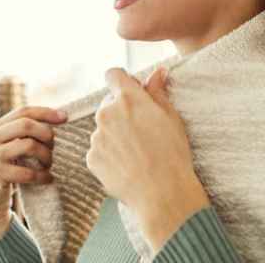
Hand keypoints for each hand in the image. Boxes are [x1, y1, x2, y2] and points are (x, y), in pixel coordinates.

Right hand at [0, 105, 66, 240]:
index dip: (46, 112)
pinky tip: (47, 178)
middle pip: (26, 125)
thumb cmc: (4, 170)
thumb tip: (57, 117)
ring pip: (29, 145)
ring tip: (48, 164)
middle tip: (53, 147)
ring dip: (46, 156)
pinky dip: (42, 176)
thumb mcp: (8, 147)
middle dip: (46, 134)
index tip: (65, 117)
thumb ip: (23, 133)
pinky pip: (28, 172)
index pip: (23, 112)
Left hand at [86, 67, 210, 250]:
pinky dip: (109, 155)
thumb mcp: (171, 117)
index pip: (114, 74)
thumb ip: (158, 92)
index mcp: (128, 99)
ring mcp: (97, 136)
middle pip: (108, 104)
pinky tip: (127, 166)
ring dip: (115, 135)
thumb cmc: (172, 154)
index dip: (122, 82)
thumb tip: (157, 71)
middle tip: (140, 131)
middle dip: (121, 112)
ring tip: (136, 154)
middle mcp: (107, 113)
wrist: (162, 193)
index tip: (130, 92)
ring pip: (103, 129)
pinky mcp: (91, 157)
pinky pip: (99, 150)